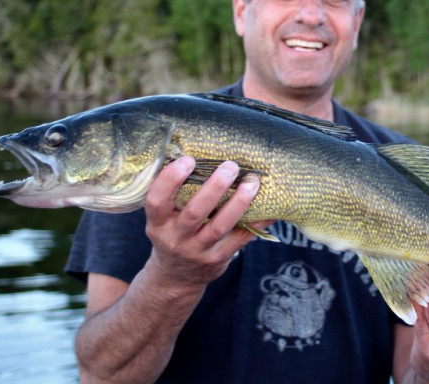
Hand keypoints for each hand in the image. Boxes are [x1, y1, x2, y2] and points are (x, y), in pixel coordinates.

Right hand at [143, 156, 260, 290]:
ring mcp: (198, 251)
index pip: (157, 200)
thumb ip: (174, 195)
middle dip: (214, 187)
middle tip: (230, 166)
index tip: (189, 159)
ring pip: (220, 226)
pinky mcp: (218, 259)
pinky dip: (257, 222)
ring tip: (252, 182)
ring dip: (239, 202)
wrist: (176, 277)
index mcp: (158, 223)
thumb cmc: (173, 233)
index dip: (171, 179)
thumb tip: (198, 151)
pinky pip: (241, 238)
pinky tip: (270, 207)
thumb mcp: (163, 218)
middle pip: (195, 213)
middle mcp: (175, 238)